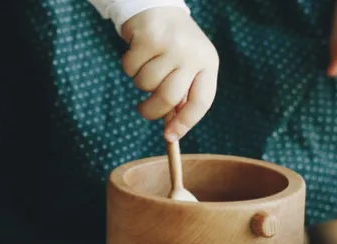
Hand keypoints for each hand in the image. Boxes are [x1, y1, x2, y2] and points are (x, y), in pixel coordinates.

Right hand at [120, 7, 218, 141]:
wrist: (158, 7)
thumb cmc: (172, 46)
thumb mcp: (185, 68)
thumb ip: (180, 96)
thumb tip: (170, 132)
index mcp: (208, 64)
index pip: (201, 102)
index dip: (185, 123)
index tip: (170, 137)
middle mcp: (193, 54)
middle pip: (168, 98)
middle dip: (151, 110)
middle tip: (143, 109)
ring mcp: (172, 45)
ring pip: (145, 84)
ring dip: (139, 81)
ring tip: (145, 65)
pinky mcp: (149, 37)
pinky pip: (131, 68)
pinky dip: (129, 65)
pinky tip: (137, 52)